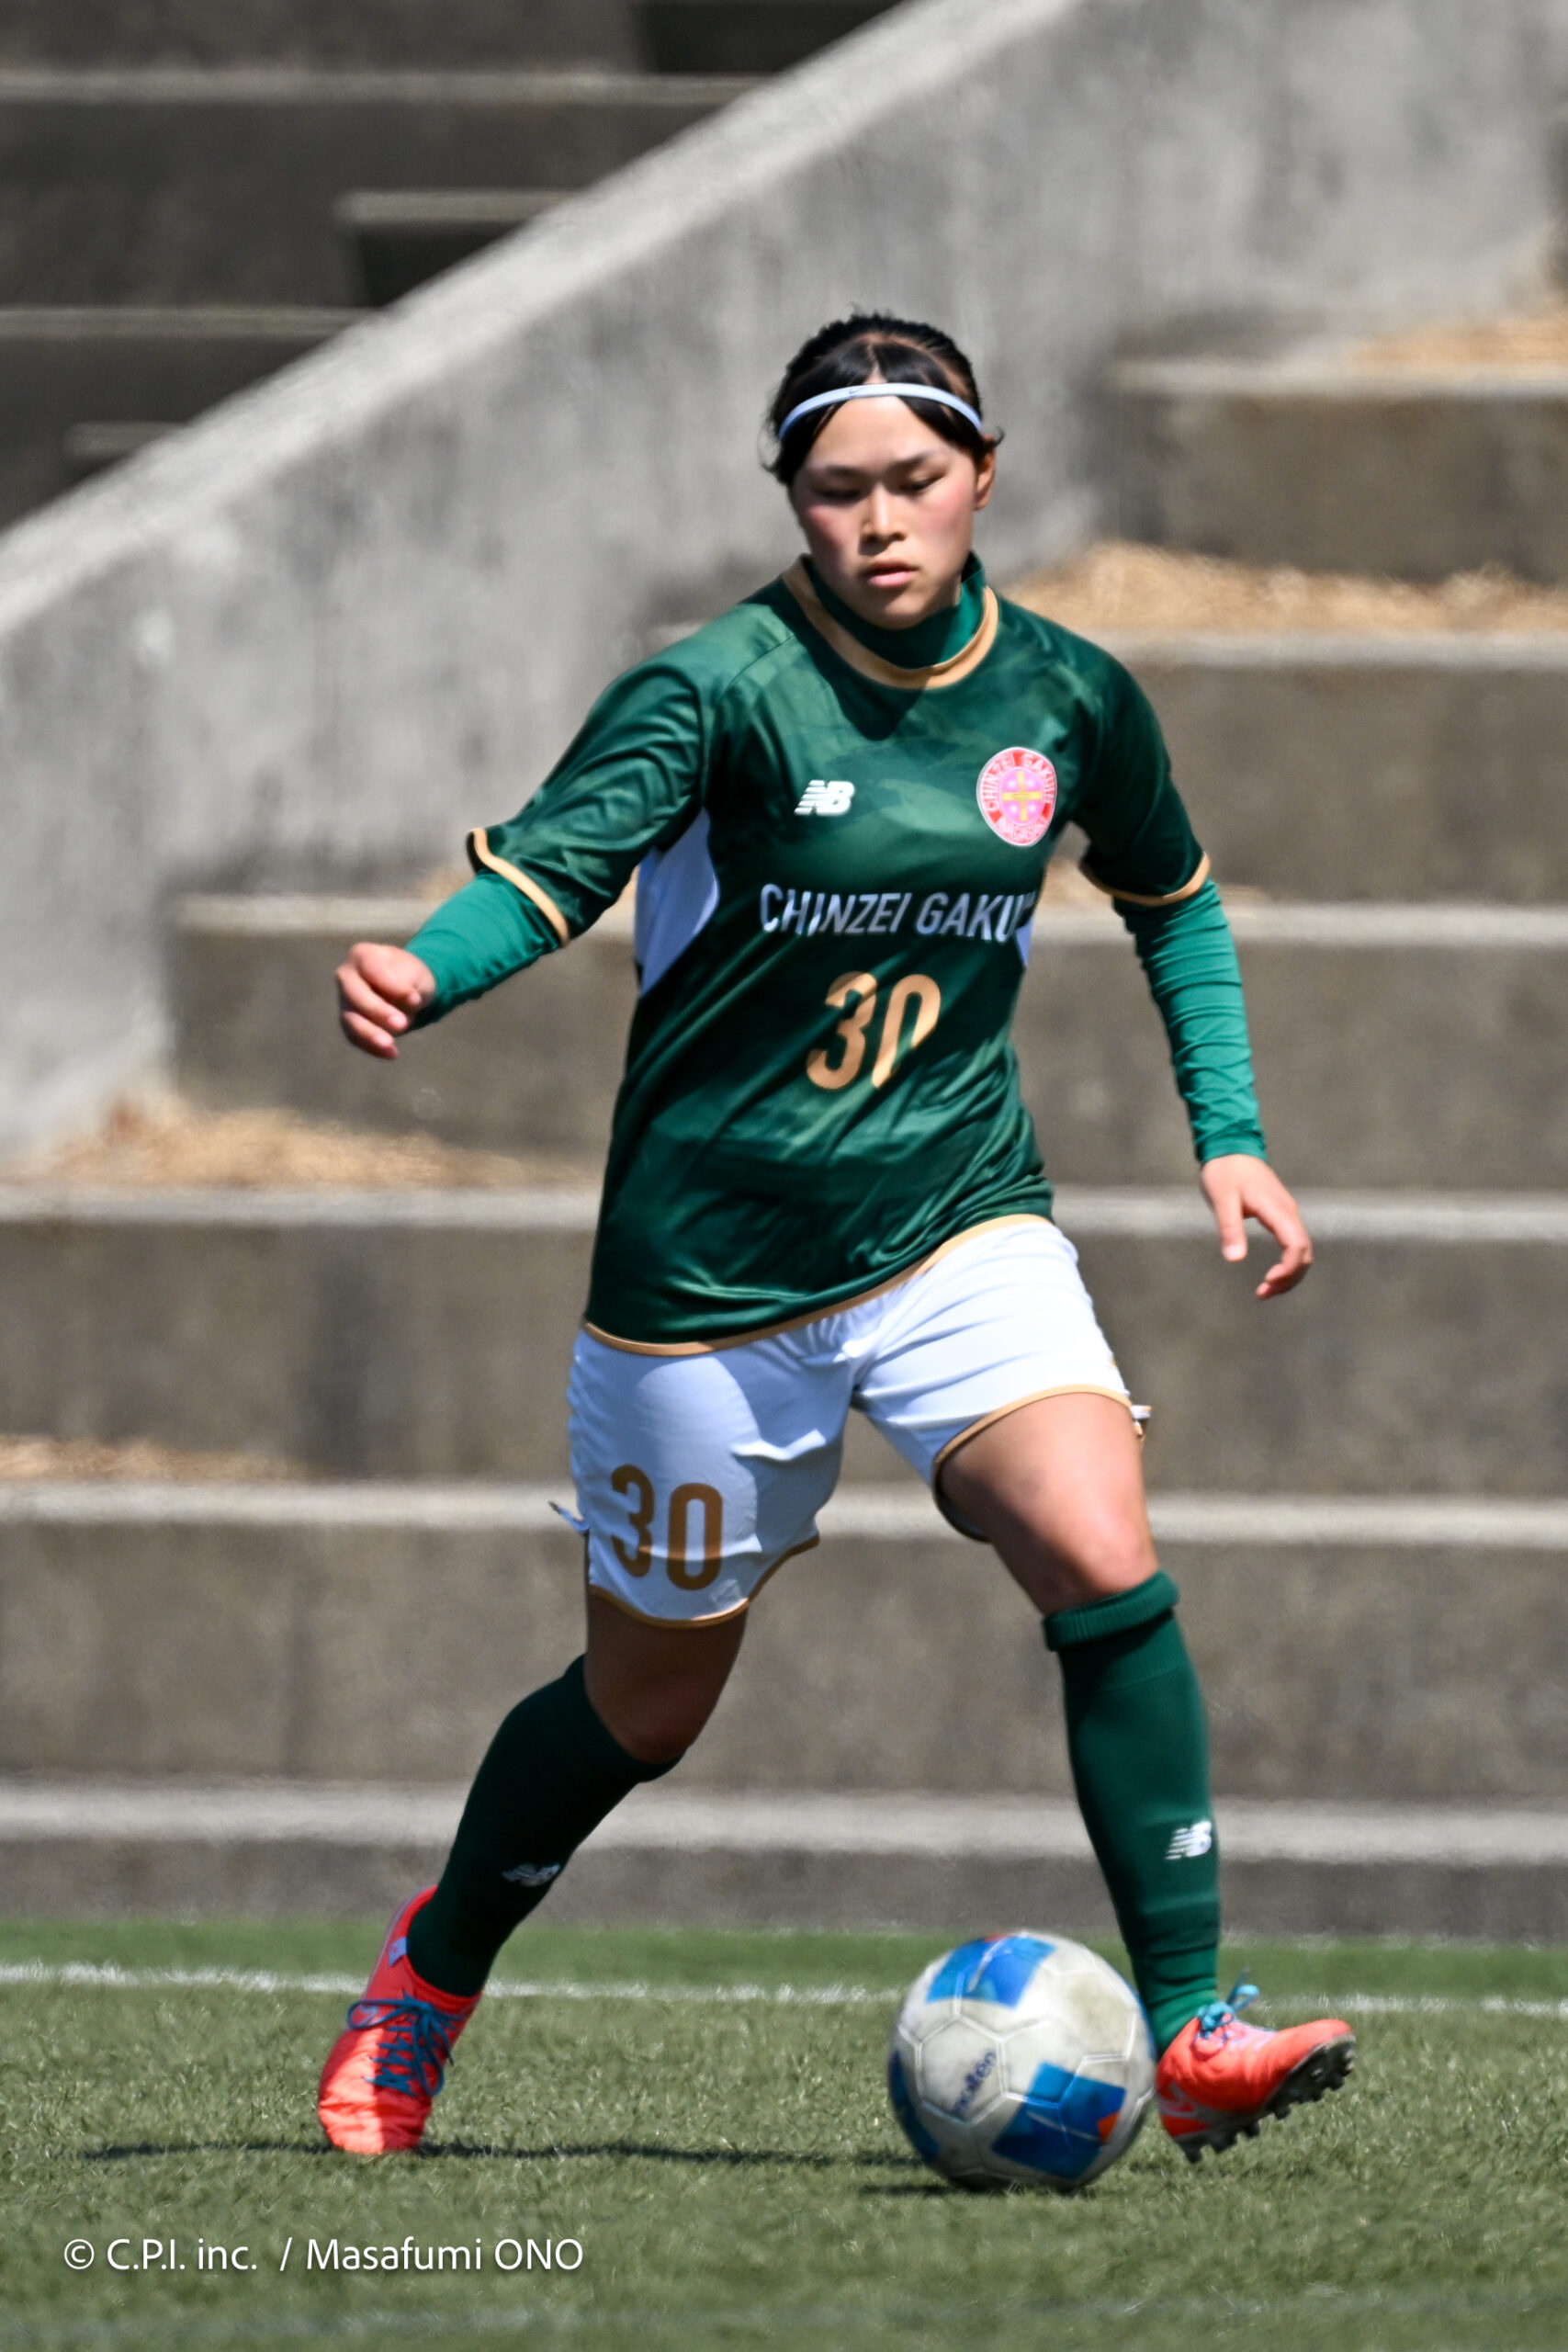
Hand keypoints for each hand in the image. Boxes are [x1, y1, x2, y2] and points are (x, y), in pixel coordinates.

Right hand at [336, 941, 436, 1059]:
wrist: (407, 989)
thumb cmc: (409, 975)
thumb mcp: (416, 973)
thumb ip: (408, 984)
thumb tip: (406, 1002)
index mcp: (362, 955)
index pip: (372, 969)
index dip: (392, 986)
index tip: (415, 999)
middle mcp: (346, 976)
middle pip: (355, 995)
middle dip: (377, 1011)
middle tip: (402, 1024)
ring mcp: (344, 1001)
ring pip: (351, 1020)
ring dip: (370, 1034)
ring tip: (390, 1046)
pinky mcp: (349, 1022)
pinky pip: (355, 1037)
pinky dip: (372, 1047)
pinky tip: (392, 1053)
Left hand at [1199, 1153, 1312, 1299]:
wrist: (1230, 1146)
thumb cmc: (1224, 1171)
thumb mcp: (1221, 1200)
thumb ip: (1230, 1228)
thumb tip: (1235, 1259)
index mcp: (1277, 1210)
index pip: (1296, 1246)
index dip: (1288, 1269)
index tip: (1267, 1282)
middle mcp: (1288, 1213)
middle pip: (1304, 1253)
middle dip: (1289, 1278)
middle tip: (1263, 1293)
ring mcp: (1287, 1214)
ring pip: (1302, 1251)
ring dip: (1289, 1274)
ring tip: (1265, 1290)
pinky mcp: (1281, 1216)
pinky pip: (1293, 1244)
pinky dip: (1287, 1263)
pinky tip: (1271, 1275)